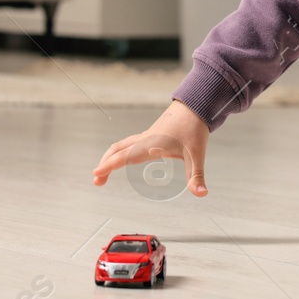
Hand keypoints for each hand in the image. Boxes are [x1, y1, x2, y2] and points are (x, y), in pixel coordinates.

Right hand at [93, 100, 210, 197]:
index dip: (109, 165)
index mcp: (151, 144)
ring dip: (111, 158)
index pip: (125, 156)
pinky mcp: (150, 134)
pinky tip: (122, 159)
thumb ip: (197, 176)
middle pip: (118, 150)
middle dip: (105, 165)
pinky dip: (120, 152)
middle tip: (97, 181)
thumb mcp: (197, 155)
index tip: (96, 174)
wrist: (195, 105)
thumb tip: (201, 194)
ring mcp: (146, 136)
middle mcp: (145, 139)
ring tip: (105, 172)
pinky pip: (129, 143)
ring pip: (122, 145)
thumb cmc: (195, 128)